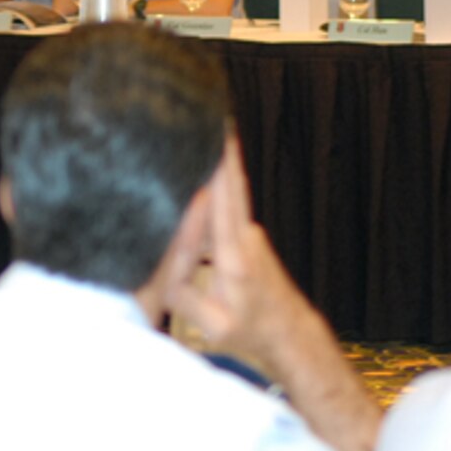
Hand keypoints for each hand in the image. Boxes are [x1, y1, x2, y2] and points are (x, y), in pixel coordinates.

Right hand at [162, 137, 310, 367]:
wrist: (289, 332)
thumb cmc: (250, 331)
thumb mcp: (212, 328)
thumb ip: (183, 300)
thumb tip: (161, 271)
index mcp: (234, 258)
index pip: (224, 204)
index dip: (219, 172)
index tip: (216, 142)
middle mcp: (246, 239)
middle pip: (233, 188)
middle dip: (224, 154)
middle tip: (218, 119)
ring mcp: (251, 237)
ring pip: (232, 197)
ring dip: (222, 168)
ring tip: (211, 135)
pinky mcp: (250, 239)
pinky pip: (230, 209)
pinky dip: (220, 189)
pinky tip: (208, 173)